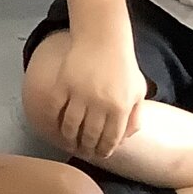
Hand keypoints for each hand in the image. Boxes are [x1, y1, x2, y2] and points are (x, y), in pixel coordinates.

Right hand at [50, 30, 146, 159]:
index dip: (104, 150)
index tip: (99, 154)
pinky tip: (56, 124)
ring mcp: (80, 93)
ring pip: (71, 125)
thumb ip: (135, 115)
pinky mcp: (63, 84)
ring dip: (69, 137)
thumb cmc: (122, 65)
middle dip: (86, 147)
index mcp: (120, 106)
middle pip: (90, 135)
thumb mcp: (138, 91)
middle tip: (83, 151)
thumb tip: (126, 137)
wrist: (103, 38)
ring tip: (69, 141)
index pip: (111, 138)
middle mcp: (100, 103)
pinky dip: (54, 119)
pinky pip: (56, 108)